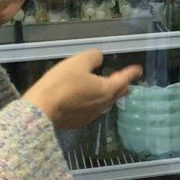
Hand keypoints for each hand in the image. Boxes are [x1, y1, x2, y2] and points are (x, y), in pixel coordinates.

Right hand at [23, 50, 142, 129]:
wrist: (41, 110)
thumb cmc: (62, 83)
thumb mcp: (78, 62)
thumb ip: (93, 57)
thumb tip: (99, 59)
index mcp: (106, 89)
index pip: (123, 79)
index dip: (131, 72)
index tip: (138, 70)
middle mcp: (102, 104)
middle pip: (117, 93)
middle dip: (123, 86)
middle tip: (127, 83)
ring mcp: (91, 115)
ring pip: (105, 103)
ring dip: (109, 95)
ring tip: (110, 90)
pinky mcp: (78, 122)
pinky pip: (92, 109)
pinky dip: (95, 102)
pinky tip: (88, 100)